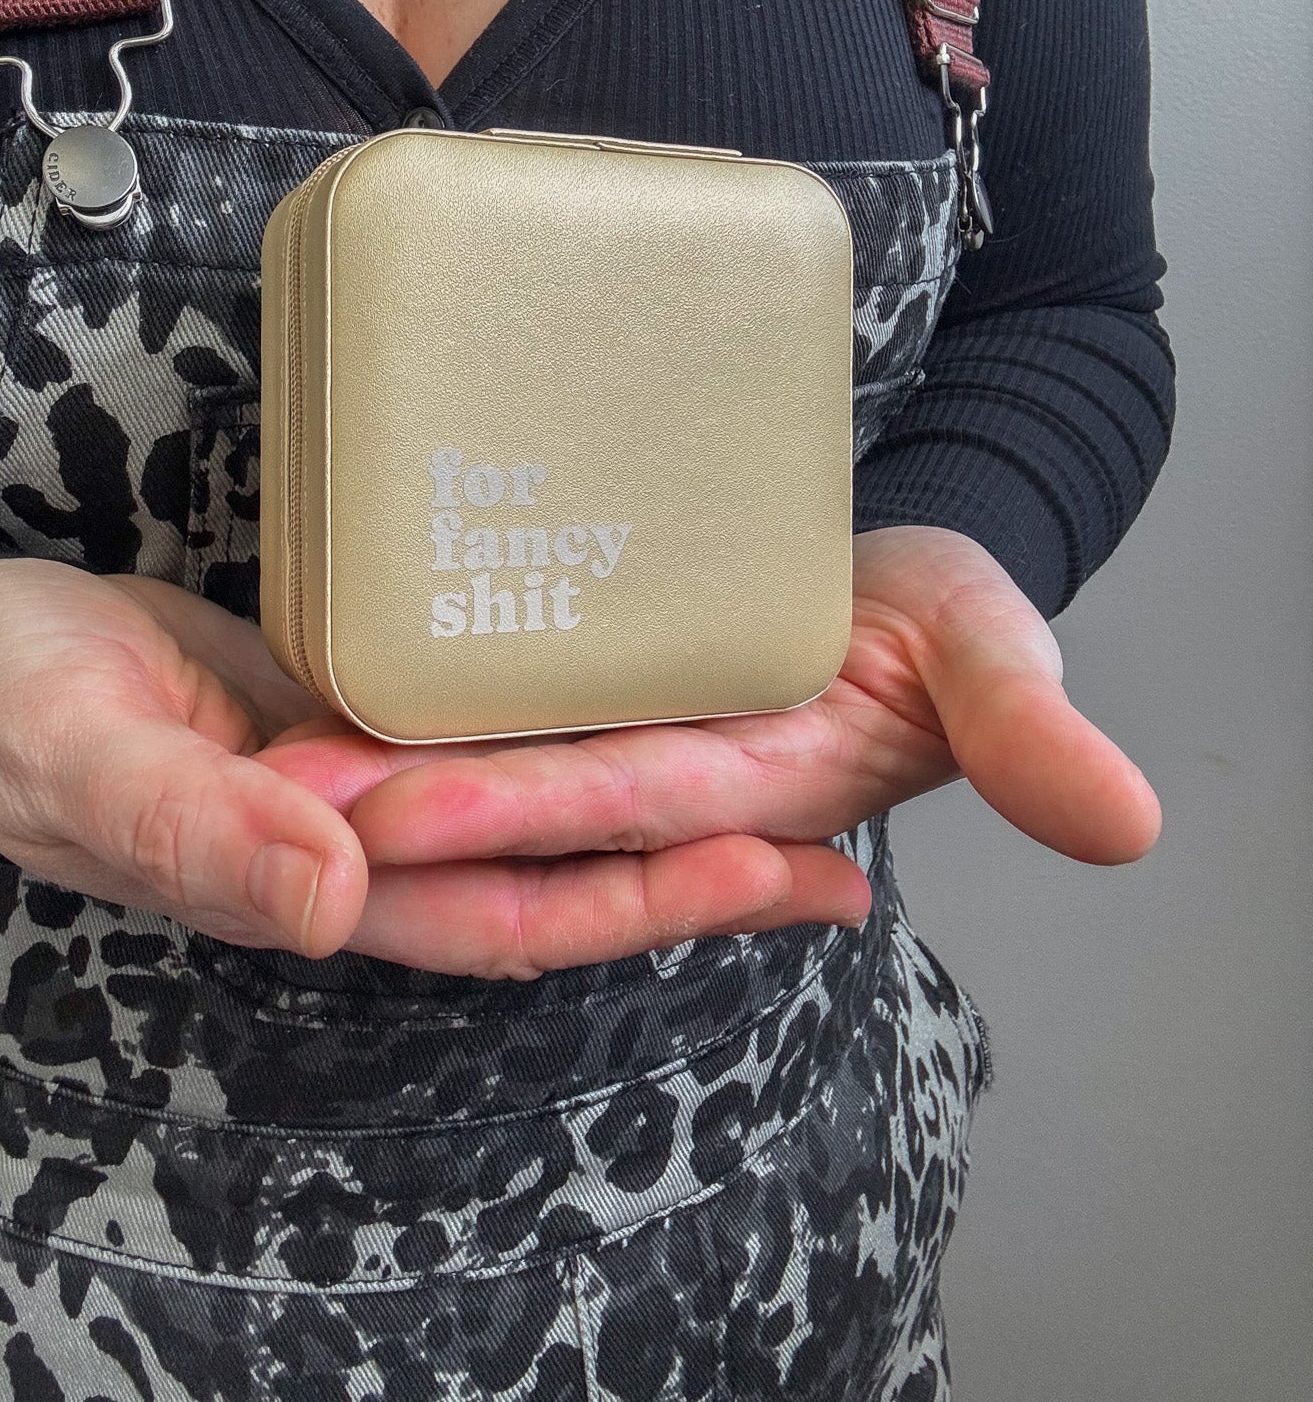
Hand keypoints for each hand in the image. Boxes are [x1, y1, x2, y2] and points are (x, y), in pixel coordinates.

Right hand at [0, 560, 866, 968]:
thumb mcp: (81, 760)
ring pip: (533, 810)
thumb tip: (325, 904)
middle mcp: (364, 848)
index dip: (628, 903)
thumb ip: (192, 830)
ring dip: (653, 804)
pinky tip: (644, 696)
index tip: (758, 870)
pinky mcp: (360, 710)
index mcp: (311, 880)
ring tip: (788, 781)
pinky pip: (487, 736)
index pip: (500, 913)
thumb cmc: (7, 710)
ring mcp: (369, 780)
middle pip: (553, 875)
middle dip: (690, 873)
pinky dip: (573, 729)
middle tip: (838, 847)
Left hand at [328, 528, 1161, 961]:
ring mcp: (619, 734)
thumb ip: (1033, 731)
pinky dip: (429, 690)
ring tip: (276, 739)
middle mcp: (666, 777)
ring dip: (394, 756)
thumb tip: (1125, 823)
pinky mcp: (590, 682)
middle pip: (525, 798)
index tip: (408, 812)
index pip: (624, 808)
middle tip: (285, 780)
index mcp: (754, 789)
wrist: (904, 577)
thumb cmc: (952, 624)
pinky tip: (345, 669)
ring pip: (494, 753)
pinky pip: (500, 691)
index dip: (521, 811)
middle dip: (408, 803)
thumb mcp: (999, 660)